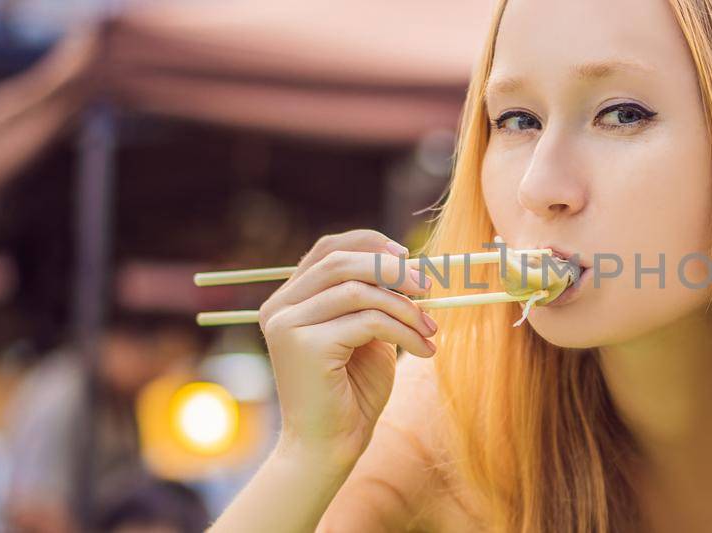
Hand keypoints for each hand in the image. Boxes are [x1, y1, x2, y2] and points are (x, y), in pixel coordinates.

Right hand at [257, 230, 435, 463]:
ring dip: (404, 307)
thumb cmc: (352, 394)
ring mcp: (288, 325)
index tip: (407, 254)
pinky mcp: (305, 346)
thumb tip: (409, 264)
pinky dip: (404, 331)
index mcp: (289, 300)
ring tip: (431, 328)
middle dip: (392, 269)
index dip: (369, 243)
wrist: (329, 448)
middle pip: (341, 262)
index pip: (327, 250)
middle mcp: (280, 308)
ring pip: (358, 291)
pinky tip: (424, 350)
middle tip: (429, 287)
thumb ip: (373, 300)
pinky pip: (368, 321)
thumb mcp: (366, 335)